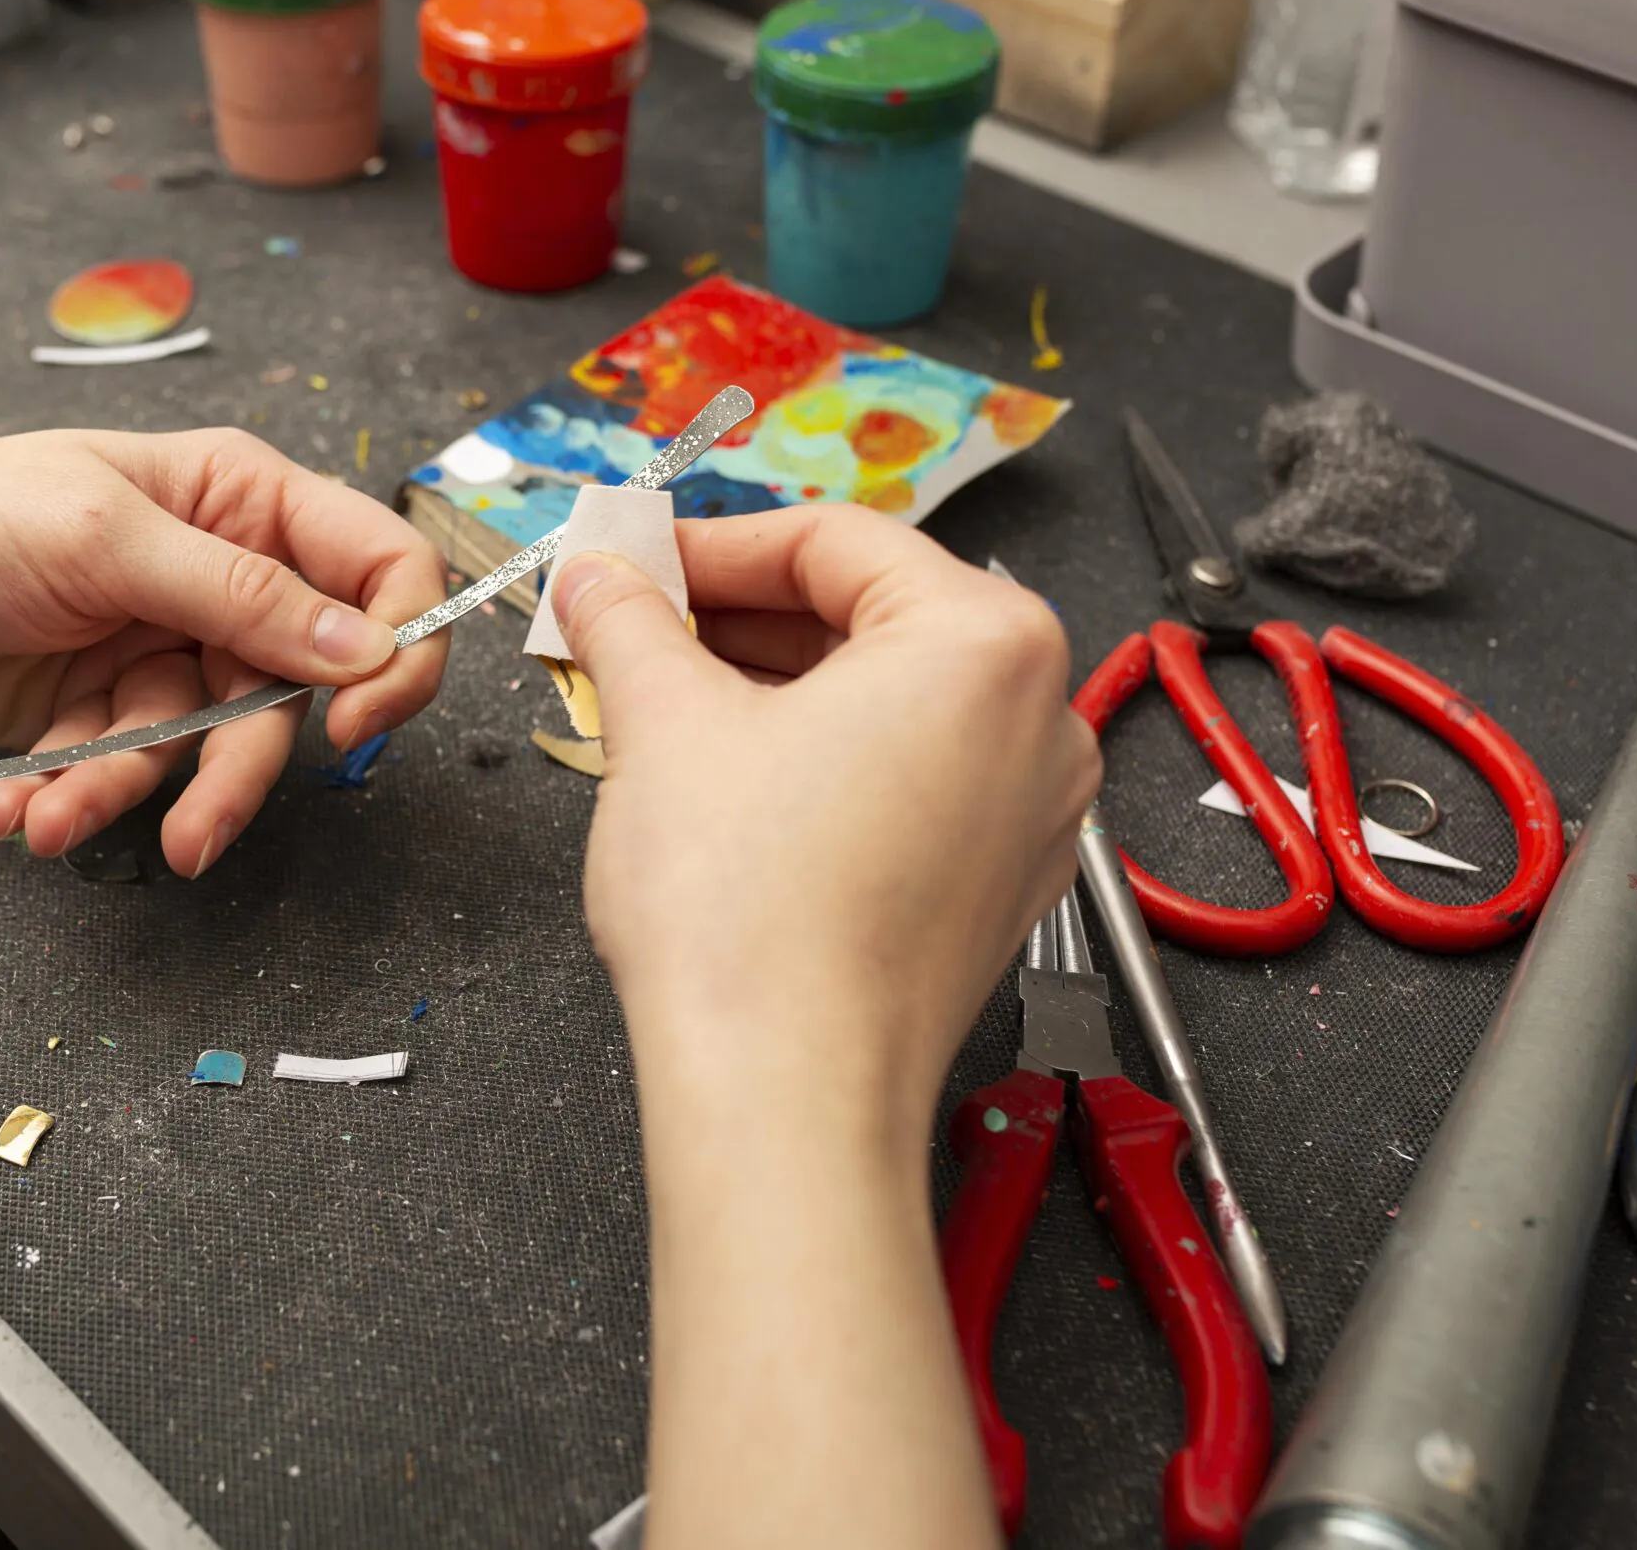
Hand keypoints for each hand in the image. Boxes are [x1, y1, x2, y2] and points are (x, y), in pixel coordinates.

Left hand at [0, 428, 447, 876]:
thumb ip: (240, 596)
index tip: (354, 716)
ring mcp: (162, 648)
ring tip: (50, 817)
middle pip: (293, 691)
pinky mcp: (104, 711)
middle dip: (232, 771)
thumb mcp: (103, 540)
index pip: (376, 566)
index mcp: (241, 499)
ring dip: (125, 793)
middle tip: (195, 837)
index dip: (393, 645)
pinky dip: (72, 797)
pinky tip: (13, 805)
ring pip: (202, 749)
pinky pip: (125, 772)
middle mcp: (219, 576)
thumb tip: (364, 646)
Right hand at [549, 505, 1098, 1133]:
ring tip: (655, 699)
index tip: (629, 562)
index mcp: (986, 642)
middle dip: (734, 617)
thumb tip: (597, 573)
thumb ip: (629, 619)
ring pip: (885, 703)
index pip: (834, 541)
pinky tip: (721, 779)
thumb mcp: (662, 720)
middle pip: (868, 616)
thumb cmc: (748, 914)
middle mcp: (1039, 718)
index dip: (708, 544)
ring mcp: (1028, 810)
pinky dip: (817, 760)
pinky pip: (906, 780)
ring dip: (767, 687)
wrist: (784, 1094)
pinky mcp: (994, 887)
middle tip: (629, 625)